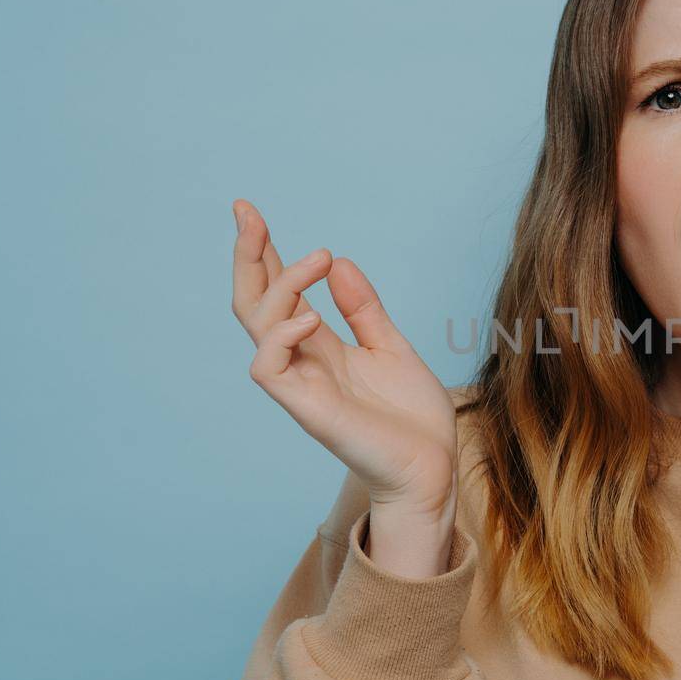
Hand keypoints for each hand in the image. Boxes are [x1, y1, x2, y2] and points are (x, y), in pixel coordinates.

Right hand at [230, 199, 457, 525]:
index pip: (279, 293)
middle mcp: (303, 362)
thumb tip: (338, 263)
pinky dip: (281, 336)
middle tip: (247, 212)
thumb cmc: (412, 418)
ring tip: (316, 259)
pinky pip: (269, 369)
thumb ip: (362, 309)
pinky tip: (310, 316)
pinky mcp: (309, 409)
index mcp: (321, 347)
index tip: (249, 211)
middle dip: (247, 256)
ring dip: (280, 285)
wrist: (433, 468)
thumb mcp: (390, 347)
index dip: (263, 254)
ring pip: (258, 327)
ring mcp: (302, 385)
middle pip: (254, 303)